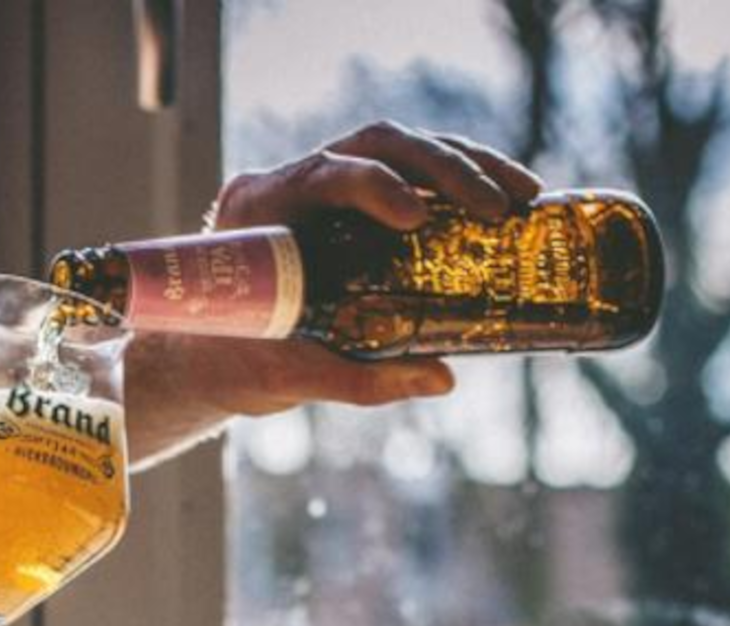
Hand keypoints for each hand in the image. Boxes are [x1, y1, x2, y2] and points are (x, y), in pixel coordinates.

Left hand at [124, 123, 542, 465]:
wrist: (207, 355)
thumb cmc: (237, 362)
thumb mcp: (293, 377)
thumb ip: (362, 379)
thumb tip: (441, 377)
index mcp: (257, 210)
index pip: (321, 173)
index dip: (371, 184)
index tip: (414, 217)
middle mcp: (289, 181)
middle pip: (373, 142)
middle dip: (442, 166)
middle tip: (498, 206)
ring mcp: (322, 183)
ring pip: (398, 147)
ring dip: (464, 164)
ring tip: (521, 195)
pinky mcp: (351, 199)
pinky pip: (406, 171)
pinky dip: (455, 183)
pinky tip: (503, 202)